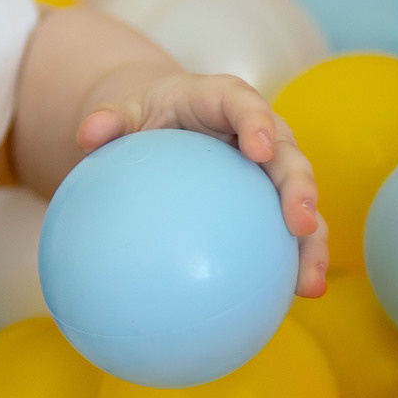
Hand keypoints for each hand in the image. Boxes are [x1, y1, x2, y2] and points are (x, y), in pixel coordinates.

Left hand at [76, 74, 328, 298]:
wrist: (171, 123)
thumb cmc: (150, 115)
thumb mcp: (128, 110)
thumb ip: (109, 119)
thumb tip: (86, 136)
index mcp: (228, 101)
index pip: (248, 107)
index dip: (259, 124)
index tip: (259, 148)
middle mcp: (264, 132)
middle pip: (289, 157)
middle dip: (300, 188)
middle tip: (298, 221)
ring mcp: (273, 169)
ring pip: (302, 202)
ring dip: (312, 242)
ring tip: (310, 283)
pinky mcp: (273, 200)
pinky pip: (290, 231)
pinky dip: (296, 260)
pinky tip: (298, 296)